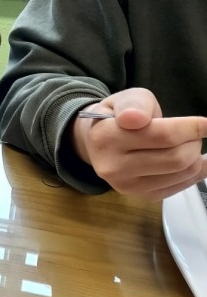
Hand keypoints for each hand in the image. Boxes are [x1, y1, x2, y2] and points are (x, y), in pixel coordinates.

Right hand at [71, 88, 206, 199]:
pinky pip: (182, 185)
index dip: (191, 128)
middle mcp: (113, 167)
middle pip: (176, 158)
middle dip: (193, 141)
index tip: (206, 123)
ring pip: (183, 172)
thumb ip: (134, 104)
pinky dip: (193, 171)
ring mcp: (128, 186)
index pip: (161, 136)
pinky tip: (187, 159)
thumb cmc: (117, 116)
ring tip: (185, 143)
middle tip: (191, 132)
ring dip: (195, 155)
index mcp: (106, 137)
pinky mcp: (142, 197)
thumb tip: (134, 119)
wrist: (99, 143)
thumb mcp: (124, 99)